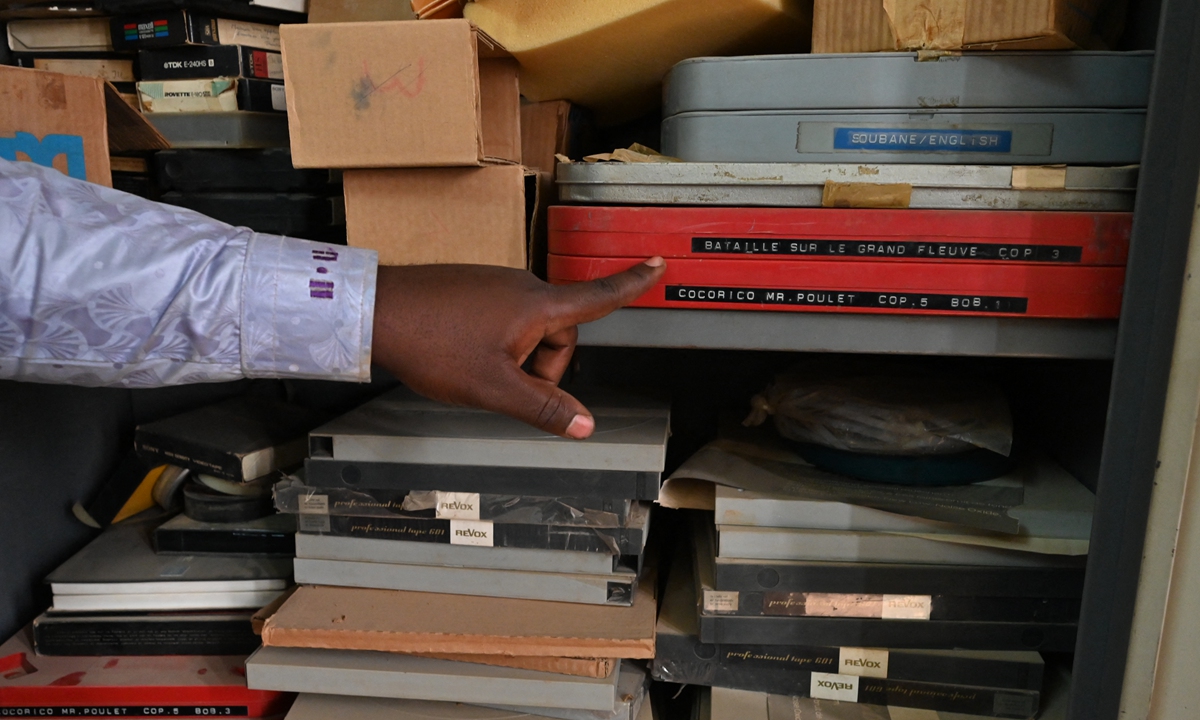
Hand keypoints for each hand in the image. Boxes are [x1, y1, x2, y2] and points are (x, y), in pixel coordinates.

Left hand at [370, 259, 664, 438]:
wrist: (377, 312)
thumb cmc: (434, 345)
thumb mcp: (493, 388)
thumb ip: (543, 408)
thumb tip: (586, 426)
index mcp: (538, 306)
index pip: (598, 294)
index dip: (632, 283)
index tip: (658, 264)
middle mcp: (523, 286)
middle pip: (560, 332)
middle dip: (544, 366)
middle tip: (506, 384)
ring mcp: (496, 284)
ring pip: (529, 329)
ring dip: (518, 356)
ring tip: (477, 369)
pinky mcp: (474, 287)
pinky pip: (504, 319)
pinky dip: (497, 343)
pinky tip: (464, 354)